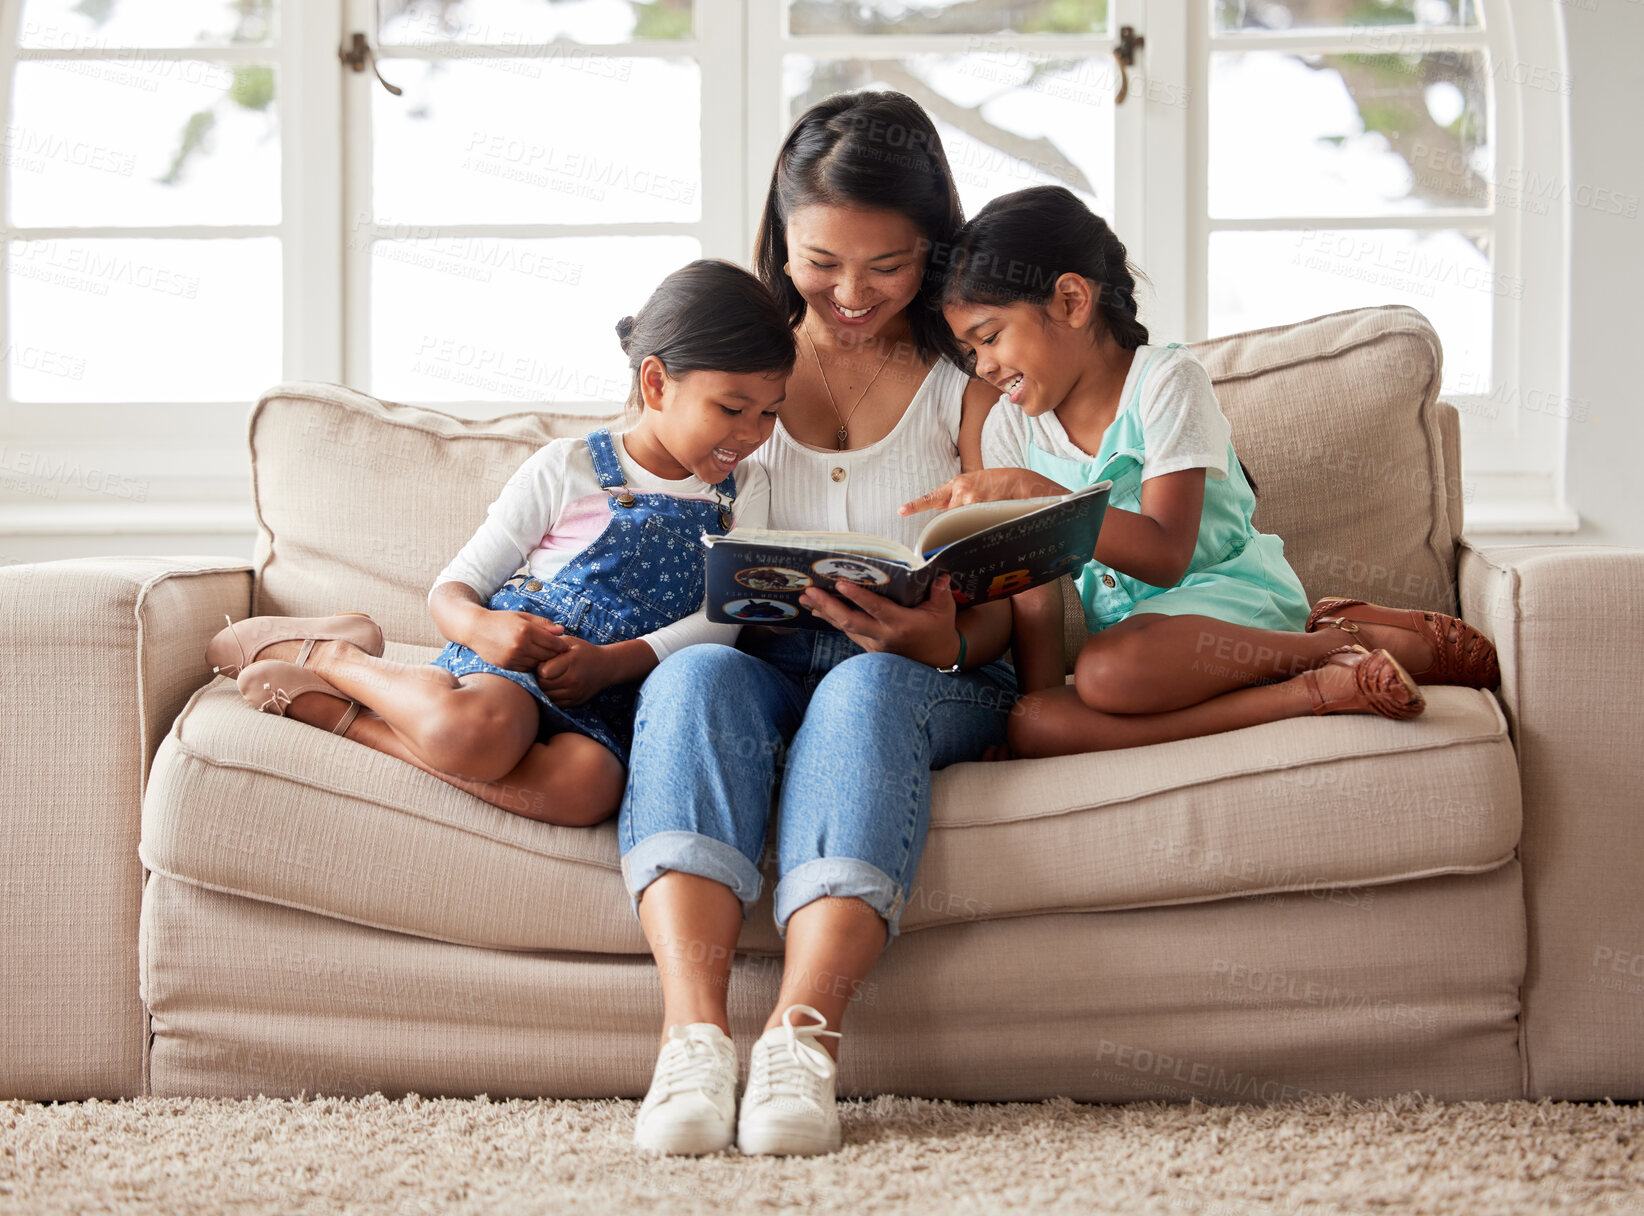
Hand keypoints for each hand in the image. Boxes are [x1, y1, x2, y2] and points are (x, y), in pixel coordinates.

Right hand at [463, 608, 567, 671]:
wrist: (475, 629)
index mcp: (526, 630)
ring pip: (538, 664)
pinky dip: (531, 665)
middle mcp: (520, 645)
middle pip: (547, 655)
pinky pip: (527, 669)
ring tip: (543, 654)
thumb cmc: (500, 620)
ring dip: (543, 660)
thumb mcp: (522, 616)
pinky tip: (530, 658)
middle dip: (554, 653)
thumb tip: (561, 630)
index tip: (565, 646)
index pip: (553, 643)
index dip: (562, 645)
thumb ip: (543, 624)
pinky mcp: (507, 666)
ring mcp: (513, 658)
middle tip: (557, 652)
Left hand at [535, 637, 616, 705]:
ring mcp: (575, 693)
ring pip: (547, 695)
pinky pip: (555, 703)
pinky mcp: (576, 702)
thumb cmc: (584, 651)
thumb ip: (551, 645)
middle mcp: (573, 679)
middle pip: (543, 684)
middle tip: (546, 671)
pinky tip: (556, 686)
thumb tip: (533, 653)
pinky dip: (552, 696)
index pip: (543, 672)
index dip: (540, 666)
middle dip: (540, 678)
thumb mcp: (569, 642)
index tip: (544, 662)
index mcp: (571, 662)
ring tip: (551, 678)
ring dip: (545, 688)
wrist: (606, 666)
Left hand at [800, 574, 963, 666]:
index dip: (857, 597)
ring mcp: (873, 644)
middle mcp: (883, 635)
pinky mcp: (868, 647)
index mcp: (901, 624)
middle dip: (828, 606)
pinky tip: (818, 609)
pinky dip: (832, 620)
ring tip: (805, 598)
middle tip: (810, 591)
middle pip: (850, 621)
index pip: (875, 609)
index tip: (841, 583)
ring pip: (844, 627)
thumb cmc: (938, 630)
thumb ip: (940, 592)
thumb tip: (939, 576)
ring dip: (824, 612)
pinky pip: (847, 632)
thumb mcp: (944, 611)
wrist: (936, 659)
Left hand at [899, 467, 1068, 513]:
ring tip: (985, 515)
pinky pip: (971, 526)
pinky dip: (976, 527)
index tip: (901, 511)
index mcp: (958, 483)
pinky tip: (987, 520)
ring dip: (968, 525)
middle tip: (970, 520)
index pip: (932, 497)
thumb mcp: (976, 483)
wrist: (1021, 481)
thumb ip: (959, 495)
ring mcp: (970, 501)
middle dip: (957, 522)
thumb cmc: (1000, 484)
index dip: (916, 505)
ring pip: (959, 523)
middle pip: (948, 516)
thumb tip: (944, 508)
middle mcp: (961, 491)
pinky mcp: (980, 510)